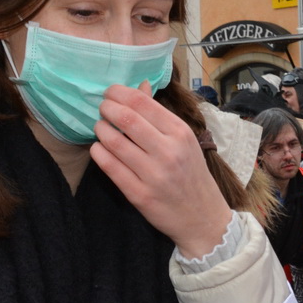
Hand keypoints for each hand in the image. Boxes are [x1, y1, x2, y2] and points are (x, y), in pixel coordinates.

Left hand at [92, 85, 232, 258]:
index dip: (119, 93)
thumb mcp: (183, 140)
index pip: (142, 102)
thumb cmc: (190, 174)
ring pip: (114, 142)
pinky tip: (99, 148)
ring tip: (100, 128)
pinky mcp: (140, 195)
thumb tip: (140, 86)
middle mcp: (168, 151)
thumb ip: (159, 115)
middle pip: (126, 119)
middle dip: (107, 109)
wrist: (203, 216)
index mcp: (180, 133)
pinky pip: (110, 167)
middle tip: (102, 109)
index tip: (110, 93)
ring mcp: (153, 174)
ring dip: (100, 130)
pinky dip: (99, 152)